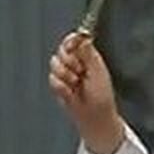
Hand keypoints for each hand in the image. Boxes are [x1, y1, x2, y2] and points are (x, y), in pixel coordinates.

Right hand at [47, 32, 123, 153]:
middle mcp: (75, 62)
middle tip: (81, 72)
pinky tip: (71, 92)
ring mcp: (65, 73)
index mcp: (87, 56)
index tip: (71, 45)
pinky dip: (62, 87)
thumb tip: (83, 37)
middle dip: (70, 61)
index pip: (74, 40)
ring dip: (66, 75)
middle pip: (61, 49)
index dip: (70, 40)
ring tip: (77, 84)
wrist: (94, 116)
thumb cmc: (101, 96)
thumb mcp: (98, 71)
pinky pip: (52, 79)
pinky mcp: (57, 84)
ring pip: (54, 63)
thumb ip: (88, 54)